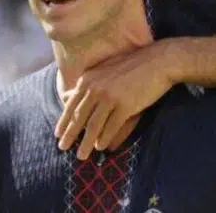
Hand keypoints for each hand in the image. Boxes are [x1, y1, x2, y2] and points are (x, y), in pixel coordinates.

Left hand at [55, 43, 178, 159]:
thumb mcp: (105, 71)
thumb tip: (67, 96)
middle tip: (62, 148)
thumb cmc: (132, 66)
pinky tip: (100, 147)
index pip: (71, 104)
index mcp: (89, 79)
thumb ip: (87, 84)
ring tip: (81, 155)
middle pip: (79, 117)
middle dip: (69, 135)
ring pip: (93, 125)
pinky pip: (111, 126)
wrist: (158, 61)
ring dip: (86, 143)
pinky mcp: (126, 105)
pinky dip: (104, 138)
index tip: (57, 134)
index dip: (64, 121)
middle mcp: (96, 87)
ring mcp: (110, 96)